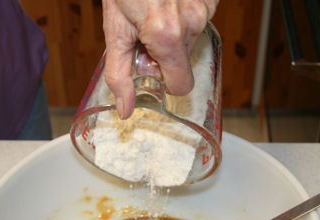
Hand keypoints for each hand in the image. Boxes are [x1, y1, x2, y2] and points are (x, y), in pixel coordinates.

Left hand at [102, 0, 217, 118]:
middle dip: (165, 51)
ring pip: (191, 36)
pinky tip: (169, 0)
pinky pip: (199, 16)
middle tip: (145, 29)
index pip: (183, 85)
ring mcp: (204, 6)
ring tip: (156, 9)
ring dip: (174, 30)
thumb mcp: (115, 30)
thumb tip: (126, 109)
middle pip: (184, 59)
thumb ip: (119, 74)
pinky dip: (184, 13)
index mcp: (167, 37)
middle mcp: (191, 22)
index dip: (166, 80)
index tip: (152, 65)